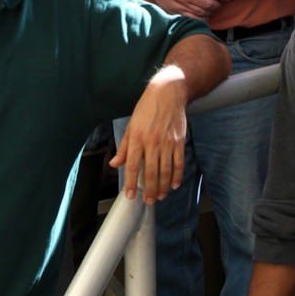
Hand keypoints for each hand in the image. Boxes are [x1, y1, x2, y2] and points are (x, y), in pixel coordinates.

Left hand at [110, 70, 188, 201]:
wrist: (168, 93)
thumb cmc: (147, 108)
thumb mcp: (131, 125)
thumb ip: (124, 147)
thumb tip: (114, 164)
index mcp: (137, 138)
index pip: (132, 166)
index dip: (130, 183)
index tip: (130, 195)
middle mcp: (152, 143)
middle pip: (151, 172)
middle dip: (149, 190)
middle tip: (148, 201)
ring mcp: (167, 143)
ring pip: (166, 171)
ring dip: (163, 187)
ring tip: (159, 197)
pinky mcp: (179, 142)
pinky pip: (179, 163)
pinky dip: (177, 176)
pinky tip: (174, 185)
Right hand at [146, 0, 229, 17]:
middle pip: (210, 4)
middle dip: (218, 5)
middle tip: (220, 3)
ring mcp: (184, 5)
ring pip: (203, 13)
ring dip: (211, 12)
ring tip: (212, 9)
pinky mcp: (179, 12)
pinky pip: (194, 19)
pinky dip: (202, 19)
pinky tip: (205, 16)